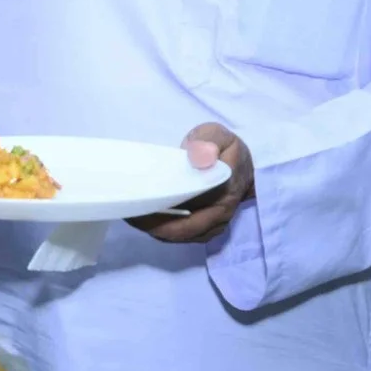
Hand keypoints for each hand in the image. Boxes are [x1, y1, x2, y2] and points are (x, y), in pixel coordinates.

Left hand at [128, 124, 253, 242]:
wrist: (240, 163)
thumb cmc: (223, 147)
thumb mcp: (217, 135)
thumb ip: (208, 142)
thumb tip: (198, 157)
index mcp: (224, 190)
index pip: (192, 205)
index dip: (165, 209)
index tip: (139, 202)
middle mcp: (221, 213)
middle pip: (184, 229)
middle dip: (154, 226)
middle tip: (129, 214)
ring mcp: (215, 223)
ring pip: (183, 235)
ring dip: (158, 230)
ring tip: (134, 217)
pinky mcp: (207, 227)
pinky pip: (185, 235)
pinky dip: (165, 231)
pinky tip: (148, 220)